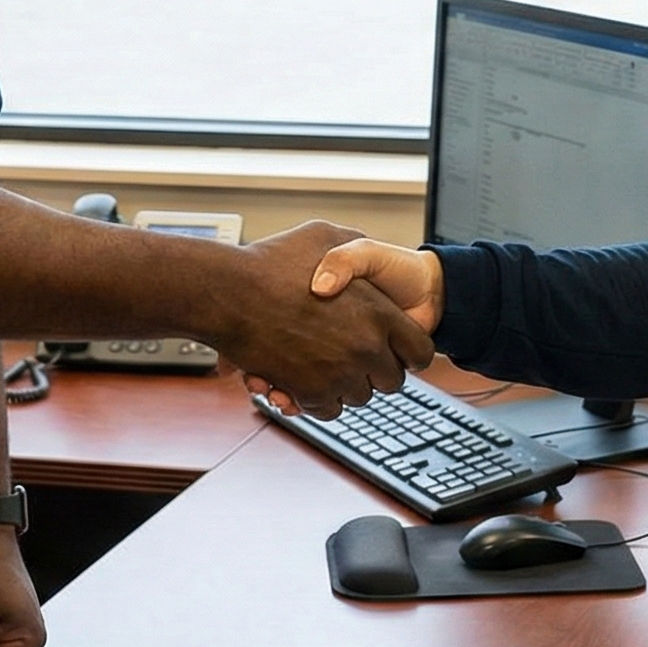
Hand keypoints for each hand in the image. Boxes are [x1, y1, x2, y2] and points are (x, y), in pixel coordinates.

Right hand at [211, 220, 433, 417]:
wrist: (227, 292)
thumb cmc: (270, 263)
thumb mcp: (325, 236)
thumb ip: (354, 250)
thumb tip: (365, 260)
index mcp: (378, 312)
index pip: (420, 350)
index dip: (410, 352)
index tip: (399, 352)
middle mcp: (365, 347)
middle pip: (392, 381)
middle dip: (377, 372)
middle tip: (358, 358)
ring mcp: (338, 373)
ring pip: (359, 397)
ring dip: (346, 385)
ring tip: (327, 363)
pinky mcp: (309, 392)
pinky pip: (329, 410)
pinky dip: (320, 400)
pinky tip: (308, 380)